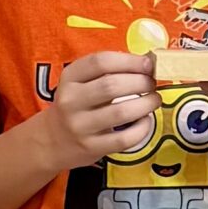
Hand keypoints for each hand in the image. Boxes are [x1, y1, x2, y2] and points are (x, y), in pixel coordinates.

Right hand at [44, 51, 158, 167]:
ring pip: (120, 112)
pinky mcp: (91, 147)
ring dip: (146, 104)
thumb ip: (108, 72)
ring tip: (154, 100)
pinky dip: (142, 128)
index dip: (129, 61)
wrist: (52, 140)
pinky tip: (146, 121)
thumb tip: (146, 63)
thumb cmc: (76, 105)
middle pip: (112, 85)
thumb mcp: (81, 83)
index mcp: (70, 77)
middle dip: (141, 82)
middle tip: (152, 84)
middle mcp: (71, 100)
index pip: (100, 62)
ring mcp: (80, 126)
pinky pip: (124, 138)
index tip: (148, 64)